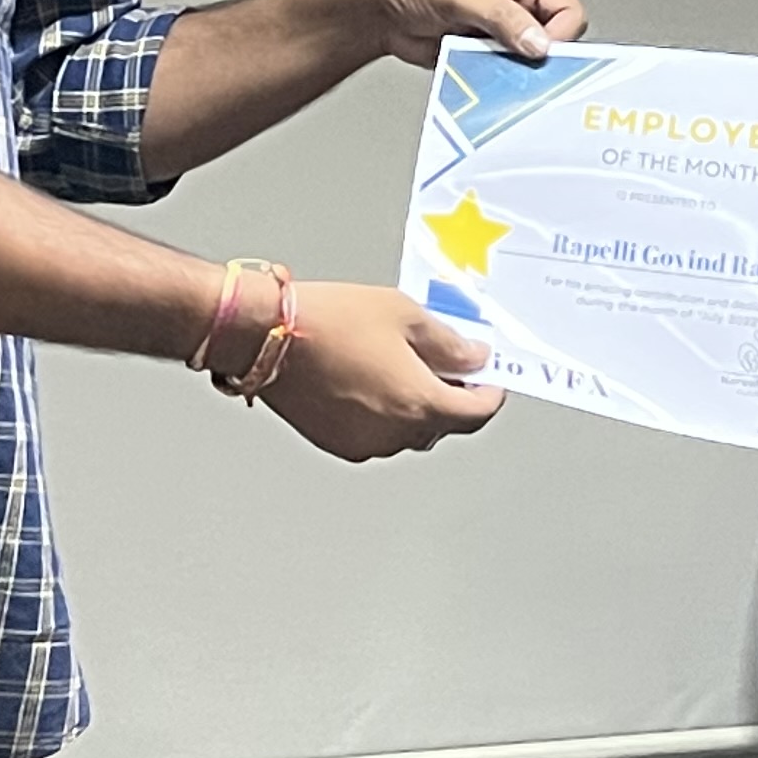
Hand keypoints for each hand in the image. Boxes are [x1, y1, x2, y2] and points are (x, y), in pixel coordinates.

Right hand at [257, 281, 507, 460]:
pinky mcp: (337, 442)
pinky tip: (374, 378)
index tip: (490, 377)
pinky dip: (387, 413)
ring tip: (405, 364)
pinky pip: (378, 434)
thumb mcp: (404, 315)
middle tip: (450, 362)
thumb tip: (474, 358)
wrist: (267, 336)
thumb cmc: (330, 320)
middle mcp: (394, 434)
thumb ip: (448, 343)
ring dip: (418, 405)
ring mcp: (364, 442)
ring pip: (410, 432)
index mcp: (418, 404)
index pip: (476, 414)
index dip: (490, 393)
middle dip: (453, 396)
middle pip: (444, 425)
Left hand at [335, 0, 588, 67]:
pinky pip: (508, 76)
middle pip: (556, 41)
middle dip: (538, 57)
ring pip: (533, 63)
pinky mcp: (489, 55)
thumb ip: (503, 18)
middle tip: (517, 66)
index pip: (569, 11)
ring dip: (515, 72)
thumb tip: (539, 43)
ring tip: (489, 68)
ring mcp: (507, 31)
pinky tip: (480, 79)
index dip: (558, 35)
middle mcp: (523, 3)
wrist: (380, 8)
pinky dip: (498, 82)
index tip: (539, 53)